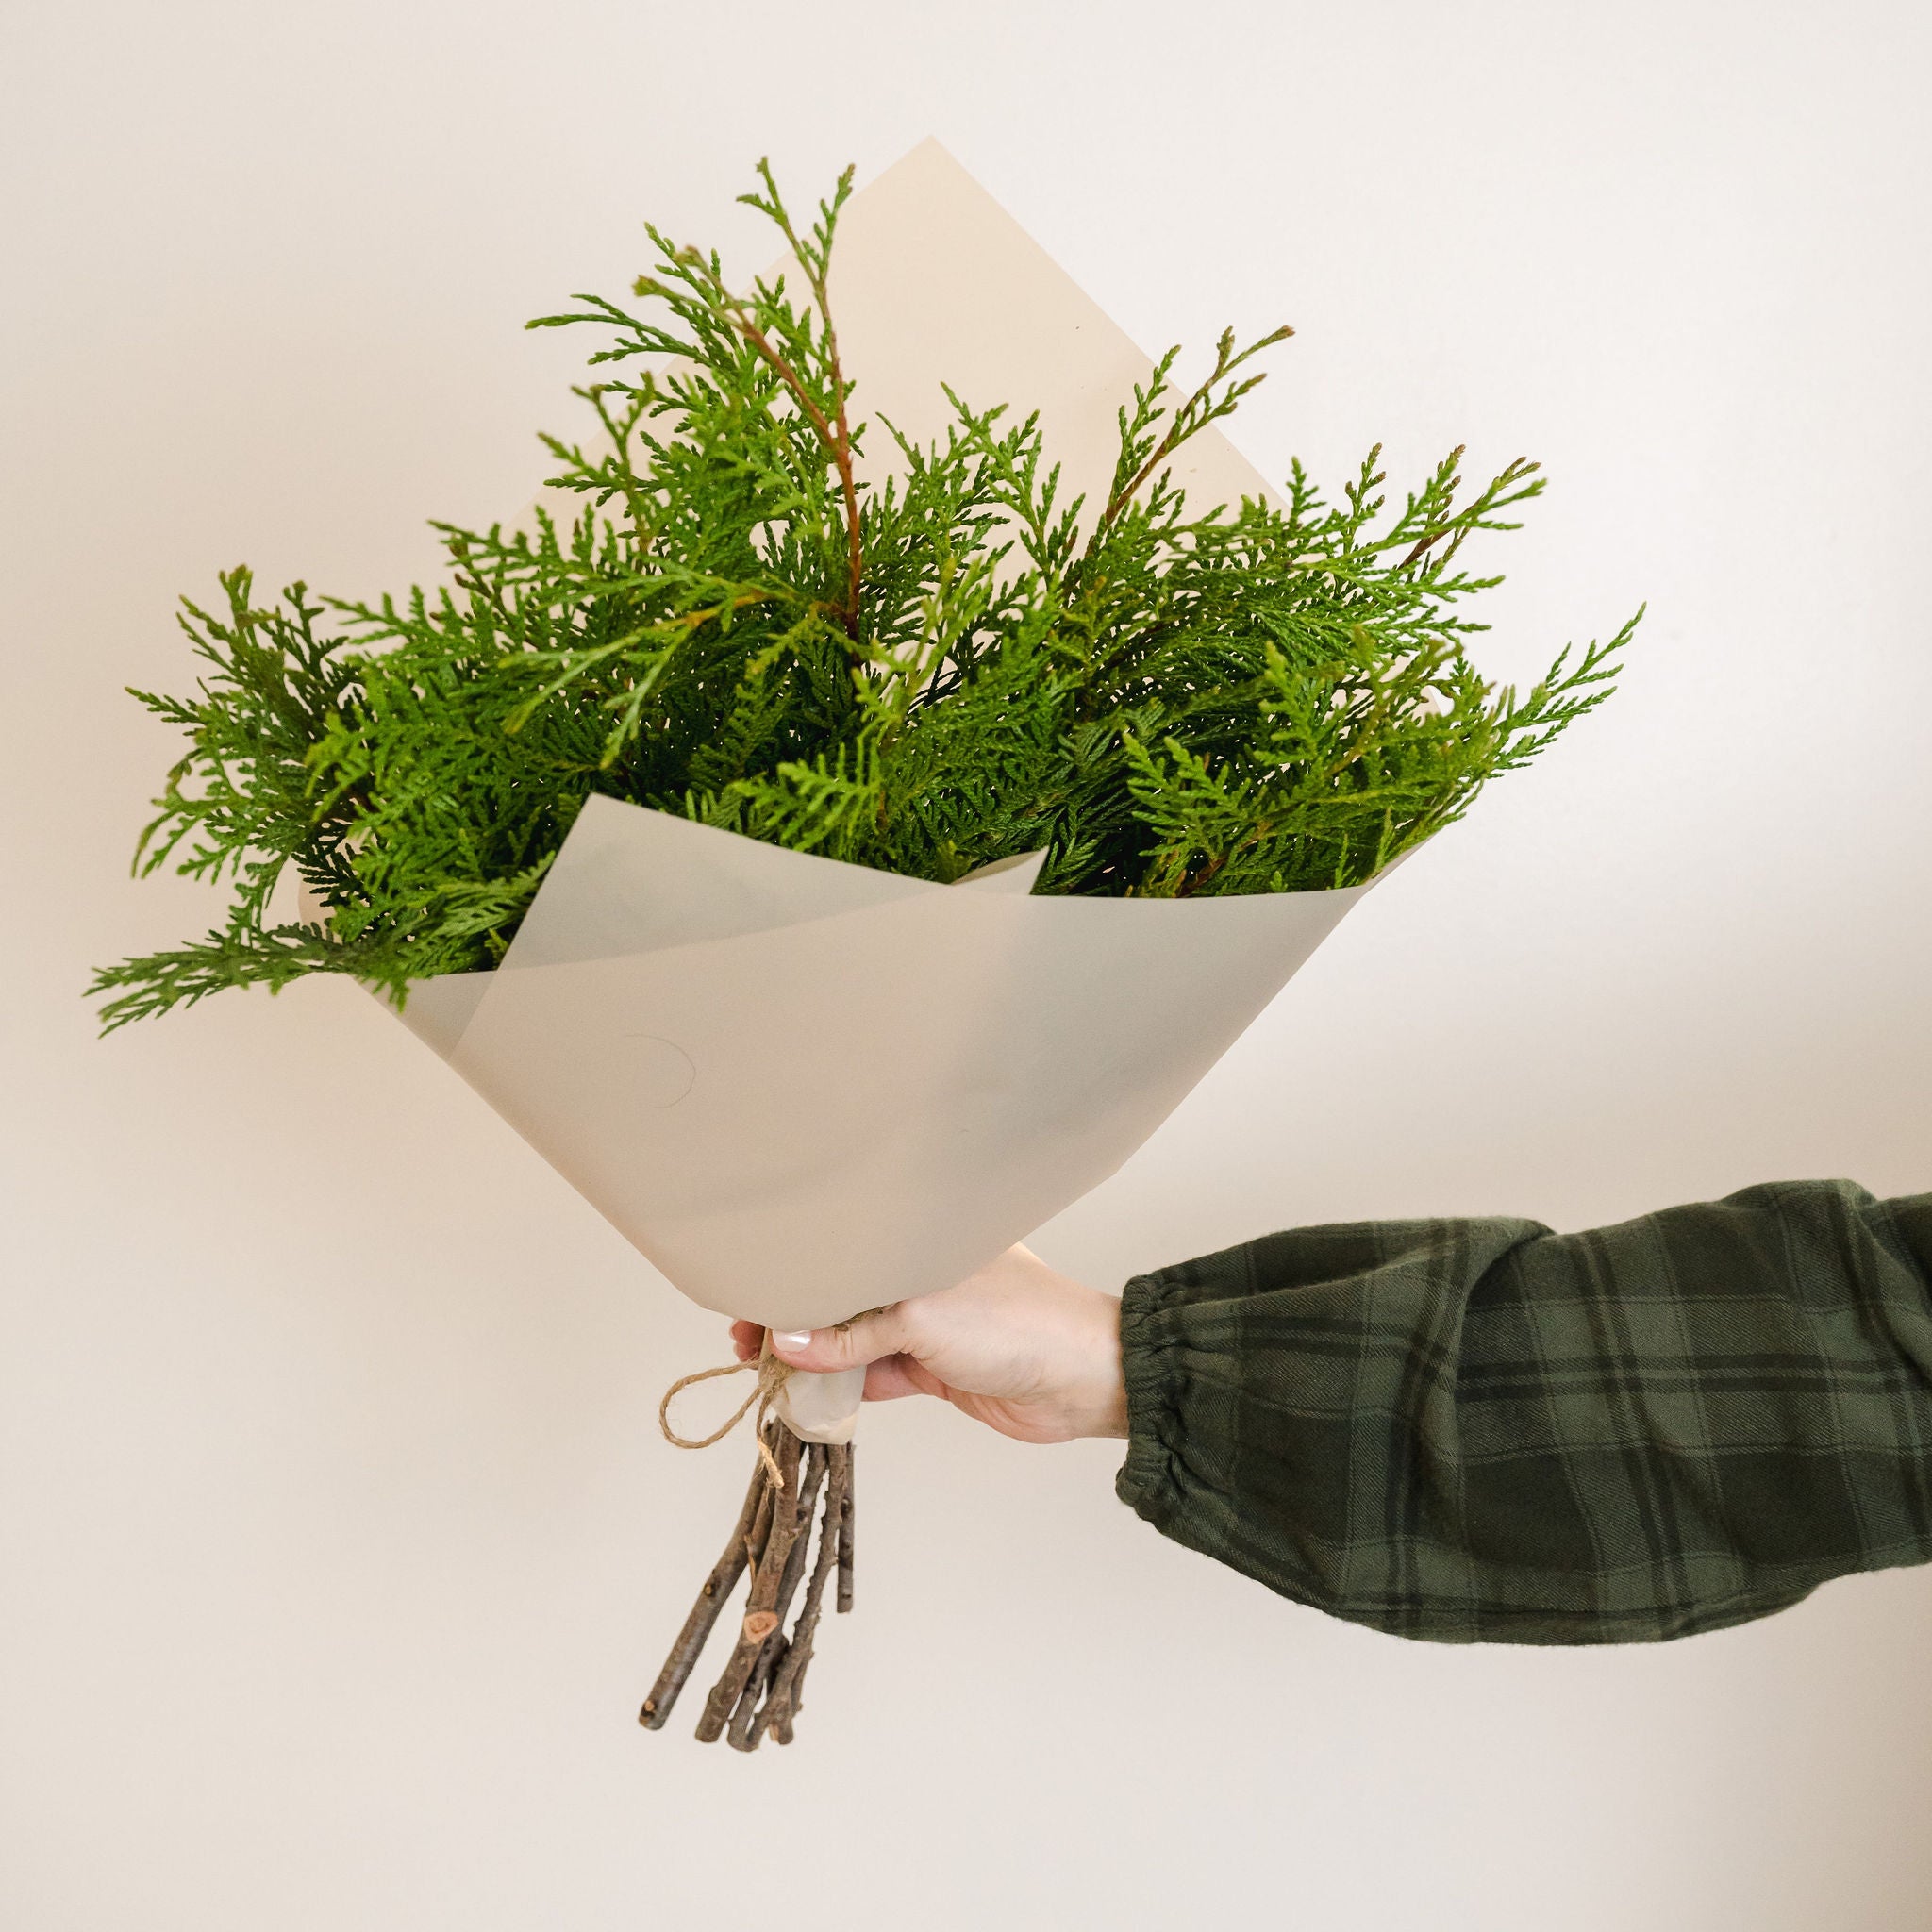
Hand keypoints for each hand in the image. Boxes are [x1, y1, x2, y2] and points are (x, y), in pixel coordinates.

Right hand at [730, 1245, 1128, 1444]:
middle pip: (842, 1297)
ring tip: (764, 1368)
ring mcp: (927, 1325)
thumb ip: (853, 1332)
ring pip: (852, 1340)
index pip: (843, 1250)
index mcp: (922, 1239)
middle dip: (794, 1317)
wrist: (1084, 1379)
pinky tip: (806, 1394)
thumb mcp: (922, 1317)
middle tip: (746, 1340)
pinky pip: (873, 1375)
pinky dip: (842, 1386)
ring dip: (813, 1357)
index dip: (795, 1272)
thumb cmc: (1017, 1322)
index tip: (749, 1294)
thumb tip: (785, 1343)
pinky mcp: (934, 1369)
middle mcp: (921, 1278)